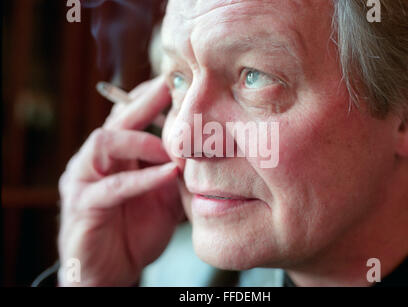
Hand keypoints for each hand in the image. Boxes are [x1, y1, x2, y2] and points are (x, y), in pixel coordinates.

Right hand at [57, 76, 183, 285]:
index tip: (178, 83)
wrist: (112, 272)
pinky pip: (112, 186)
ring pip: (104, 143)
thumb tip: (204, 152)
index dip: (150, 98)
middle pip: (116, 120)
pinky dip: (142, 178)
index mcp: (115, 156)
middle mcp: (95, 161)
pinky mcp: (82, 206)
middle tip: (170, 86)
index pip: (129, 117)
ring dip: (141, 141)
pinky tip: (168, 173)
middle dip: (144, 101)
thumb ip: (176, 173)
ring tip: (170, 150)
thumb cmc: (137, 232)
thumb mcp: (164, 197)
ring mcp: (84, 180)